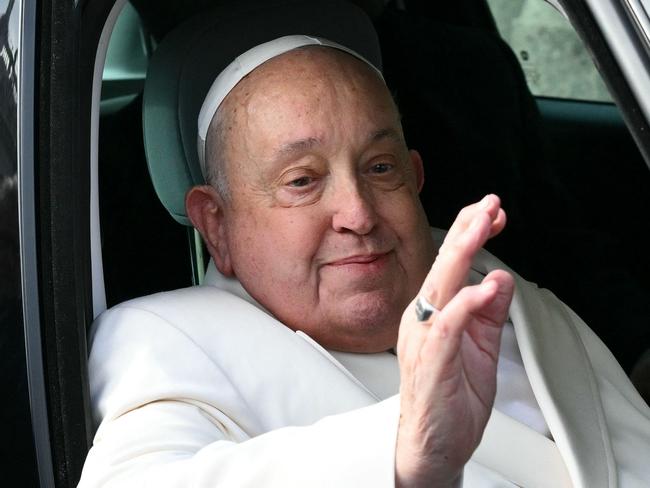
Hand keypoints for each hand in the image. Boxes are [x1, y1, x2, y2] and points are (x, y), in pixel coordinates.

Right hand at [395, 195, 514, 486]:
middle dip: (466, 230)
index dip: (471, 234)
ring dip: (462, 255)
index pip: (451, 264)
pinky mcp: (430, 361)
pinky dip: (465, 306)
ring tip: (481, 227)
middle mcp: (424, 318)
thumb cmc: (451, 394)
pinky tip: (481, 289)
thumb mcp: (481, 344)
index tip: (493, 212)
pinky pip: (447, 327)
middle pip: (443, 266)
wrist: (433, 442)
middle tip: (487, 204)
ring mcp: (423, 338)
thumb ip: (489, 310)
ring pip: (440, 287)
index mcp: (434, 311)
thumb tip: (500, 277)